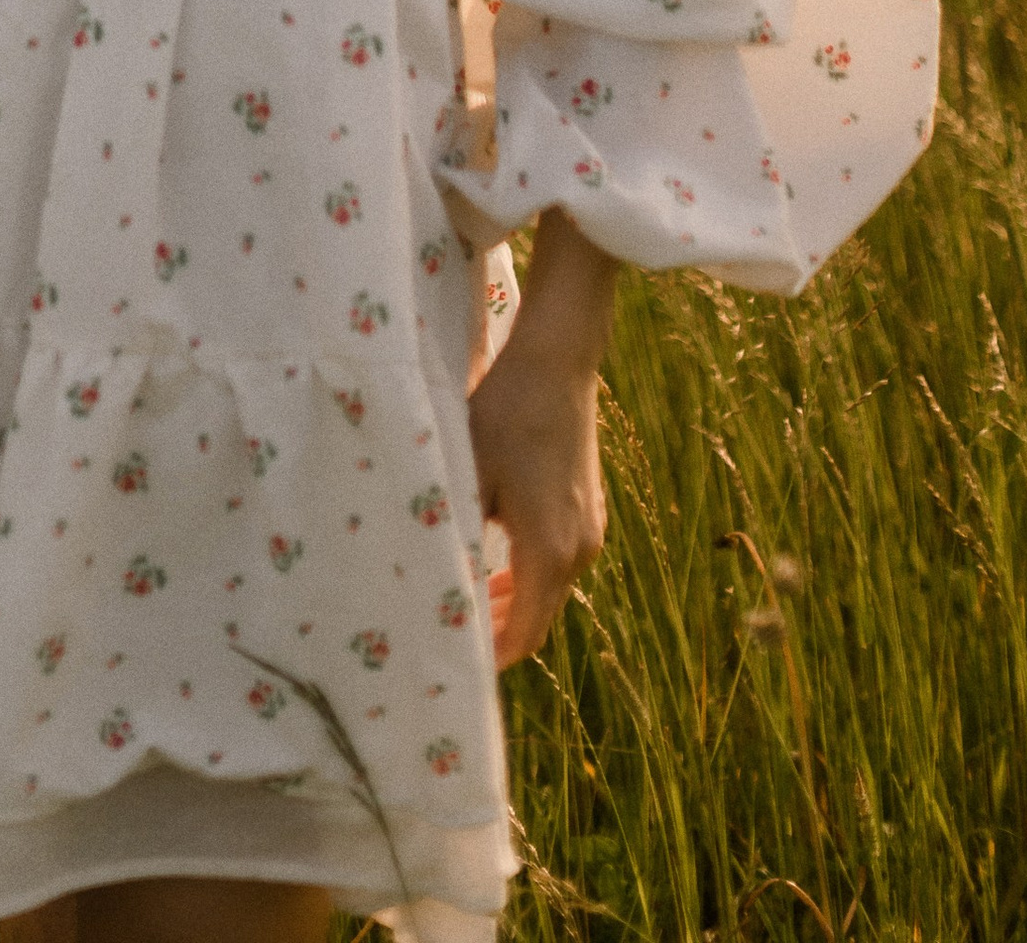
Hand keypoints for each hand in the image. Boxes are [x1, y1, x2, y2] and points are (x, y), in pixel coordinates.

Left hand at [468, 210, 618, 666]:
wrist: (557, 362)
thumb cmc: (506, 415)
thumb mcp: (469, 474)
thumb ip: (457, 533)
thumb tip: (435, 581)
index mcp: (550, 552)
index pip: (526, 634)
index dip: (494, 656)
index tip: (459, 663)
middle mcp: (581, 550)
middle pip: (541, 616)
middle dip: (501, 632)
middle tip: (456, 638)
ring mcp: (591, 528)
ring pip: (551, 588)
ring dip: (515, 601)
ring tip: (470, 603)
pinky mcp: (590, 507)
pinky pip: (560, 560)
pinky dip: (530, 573)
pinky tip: (496, 560)